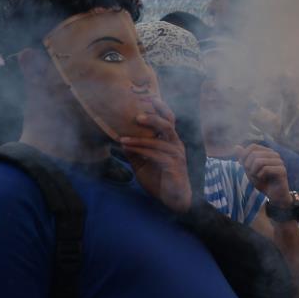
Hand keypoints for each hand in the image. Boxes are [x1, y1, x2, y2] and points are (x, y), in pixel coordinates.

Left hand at [120, 97, 191, 212]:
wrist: (173, 199)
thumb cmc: (160, 180)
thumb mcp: (143, 165)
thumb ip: (135, 153)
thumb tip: (122, 140)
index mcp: (171, 142)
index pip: (168, 120)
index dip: (162, 108)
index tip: (150, 97)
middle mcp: (176, 145)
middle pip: (168, 124)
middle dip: (154, 117)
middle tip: (137, 115)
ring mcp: (176, 155)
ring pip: (157, 141)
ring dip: (138, 139)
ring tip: (122, 138)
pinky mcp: (173, 165)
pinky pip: (155, 154)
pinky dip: (140, 149)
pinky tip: (127, 147)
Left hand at [235, 144, 290, 207]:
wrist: (274, 195)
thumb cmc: (262, 182)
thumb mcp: (249, 169)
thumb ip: (244, 158)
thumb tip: (236, 146)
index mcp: (267, 152)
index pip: (253, 146)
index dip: (245, 156)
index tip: (245, 167)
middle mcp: (274, 154)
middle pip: (254, 154)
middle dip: (249, 166)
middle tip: (252, 174)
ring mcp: (279, 161)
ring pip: (259, 161)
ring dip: (254, 172)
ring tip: (257, 177)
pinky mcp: (281, 170)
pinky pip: (265, 169)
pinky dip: (260, 176)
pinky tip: (263, 180)